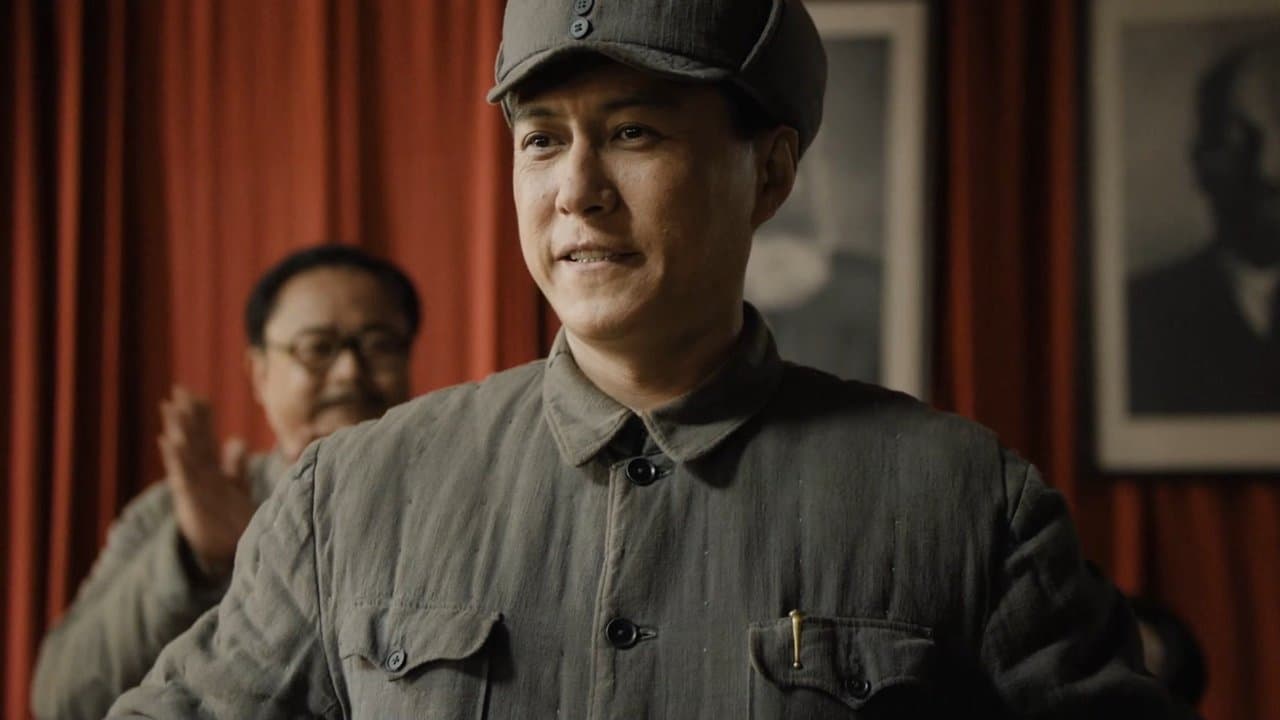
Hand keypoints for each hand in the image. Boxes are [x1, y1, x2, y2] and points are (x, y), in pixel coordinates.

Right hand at [157, 386, 255, 579]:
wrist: (224, 551)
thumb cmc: (228, 519)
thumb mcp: (235, 488)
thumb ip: (236, 465)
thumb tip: (237, 441)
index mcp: (211, 471)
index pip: (206, 439)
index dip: (202, 418)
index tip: (197, 395)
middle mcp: (200, 474)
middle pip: (193, 440)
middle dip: (186, 416)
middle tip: (178, 390)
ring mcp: (193, 485)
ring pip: (185, 452)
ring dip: (178, 430)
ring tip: (171, 408)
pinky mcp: (190, 498)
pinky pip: (182, 474)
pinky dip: (175, 456)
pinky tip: (169, 439)